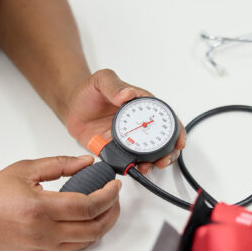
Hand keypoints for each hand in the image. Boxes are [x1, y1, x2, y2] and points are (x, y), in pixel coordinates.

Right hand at [0, 156, 120, 250]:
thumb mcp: (25, 170)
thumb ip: (60, 164)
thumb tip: (86, 162)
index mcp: (40, 208)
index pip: (88, 206)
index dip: (108, 196)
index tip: (115, 185)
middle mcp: (46, 232)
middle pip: (95, 227)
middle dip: (113, 211)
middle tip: (115, 196)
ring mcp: (46, 246)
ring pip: (89, 240)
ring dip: (105, 224)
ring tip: (108, 207)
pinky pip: (77, 247)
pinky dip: (91, 234)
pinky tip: (92, 221)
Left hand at [63, 69, 185, 173]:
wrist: (71, 107)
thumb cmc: (89, 92)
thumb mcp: (102, 81)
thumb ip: (114, 86)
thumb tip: (128, 94)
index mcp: (141, 106)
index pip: (165, 118)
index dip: (177, 130)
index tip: (179, 140)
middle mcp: (138, 124)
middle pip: (161, 141)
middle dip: (168, 153)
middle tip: (164, 160)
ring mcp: (128, 139)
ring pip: (147, 155)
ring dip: (152, 164)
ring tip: (147, 167)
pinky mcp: (116, 151)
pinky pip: (127, 162)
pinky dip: (133, 168)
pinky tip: (134, 170)